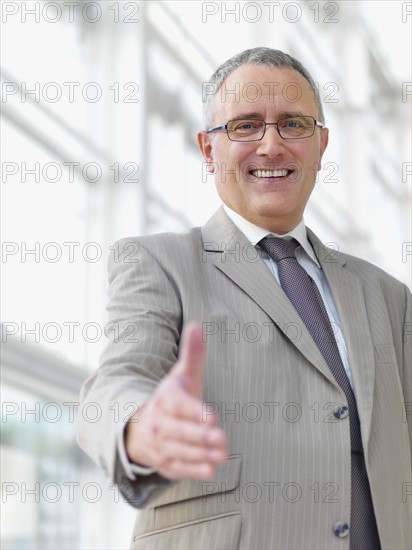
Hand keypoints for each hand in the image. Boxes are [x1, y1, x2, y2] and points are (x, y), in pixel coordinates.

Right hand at [125, 323, 227, 479]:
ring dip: (200, 454)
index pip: (179, 406)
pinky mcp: (165, 463)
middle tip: (221, 438)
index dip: (195, 412)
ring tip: (222, 455)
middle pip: (178, 431)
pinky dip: (193, 470)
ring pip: (179, 451)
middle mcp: (159, 423)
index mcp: (165, 399)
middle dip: (199, 436)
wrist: (141, 427)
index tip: (212, 415)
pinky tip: (210, 470)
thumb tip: (197, 326)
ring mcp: (160, 445)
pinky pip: (178, 467)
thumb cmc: (171, 399)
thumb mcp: (181, 375)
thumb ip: (192, 354)